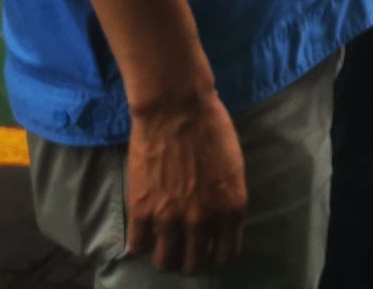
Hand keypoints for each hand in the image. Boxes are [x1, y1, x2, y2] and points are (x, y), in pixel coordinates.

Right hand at [124, 92, 246, 273]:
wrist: (177, 108)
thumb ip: (226, 199)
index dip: (215, 253)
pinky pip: (138, 246)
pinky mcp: (143, 211)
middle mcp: (204, 220)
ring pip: (165, 262)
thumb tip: (219, 222)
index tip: (208, 248)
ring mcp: (171, 218)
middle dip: (190, 259)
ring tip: (162, 244)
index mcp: (231, 208)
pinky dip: (140, 243)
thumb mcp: (234, 167)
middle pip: (194, 264)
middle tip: (183, 249)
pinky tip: (143, 232)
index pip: (226, 254)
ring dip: (164, 256)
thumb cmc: (212, 127)